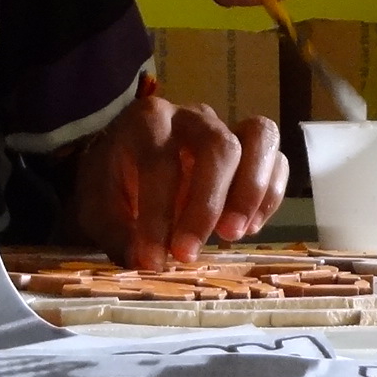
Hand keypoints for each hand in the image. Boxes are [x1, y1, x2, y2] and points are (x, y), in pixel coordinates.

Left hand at [72, 95, 287, 270]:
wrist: (125, 161)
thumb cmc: (113, 184)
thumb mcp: (100, 208)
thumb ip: (119, 233)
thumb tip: (146, 261)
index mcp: (147, 122)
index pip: (160, 164)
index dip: (157, 216)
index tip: (152, 260)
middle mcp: (191, 116)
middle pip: (219, 147)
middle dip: (207, 205)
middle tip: (189, 252)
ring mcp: (227, 125)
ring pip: (260, 138)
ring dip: (251, 192)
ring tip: (232, 235)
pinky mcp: (251, 146)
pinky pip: (277, 158)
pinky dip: (271, 194)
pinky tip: (251, 229)